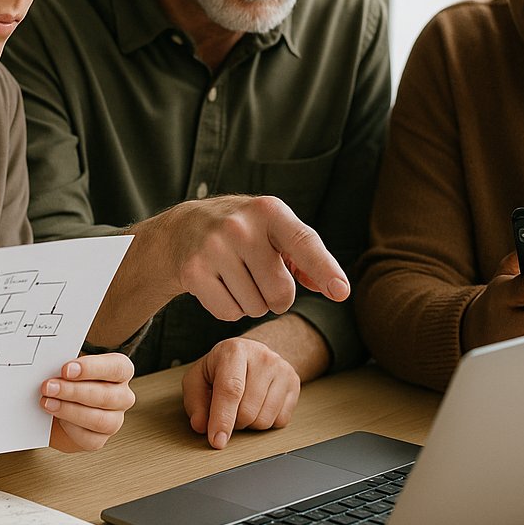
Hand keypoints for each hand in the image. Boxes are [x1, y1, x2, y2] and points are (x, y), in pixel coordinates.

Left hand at [43, 353, 135, 452]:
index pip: (117, 367)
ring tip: (48, 403)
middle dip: (73, 391)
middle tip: (49, 387)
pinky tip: (57, 419)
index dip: (92, 368)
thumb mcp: (70, 367)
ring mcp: (114, 420)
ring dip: (69, 411)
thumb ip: (67, 366)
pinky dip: (69, 428)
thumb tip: (52, 364)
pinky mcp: (99, 440)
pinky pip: (88, 438)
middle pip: (106, 395)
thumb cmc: (68, 383)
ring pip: (99, 420)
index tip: (66, 369)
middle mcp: (122, 396)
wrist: (58, 411)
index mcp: (120, 371)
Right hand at [165, 195, 348, 320]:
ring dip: (252, 303)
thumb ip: (306, 257)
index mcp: (269, 211)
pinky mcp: (193, 271)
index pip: (304, 243)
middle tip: (260, 279)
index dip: (325, 269)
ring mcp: (214, 248)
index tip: (341, 291)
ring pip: (254, 307)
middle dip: (276, 297)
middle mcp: (240, 227)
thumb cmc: (242, 232)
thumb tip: (336, 289)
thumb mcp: (274, 230)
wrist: (182, 228)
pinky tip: (220, 286)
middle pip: (280, 293)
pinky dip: (230, 309)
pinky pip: (229, 313)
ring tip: (236, 278)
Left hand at [182, 337, 300, 449]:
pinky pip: (280, 421)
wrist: (253, 353)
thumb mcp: (199, 378)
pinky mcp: (294, 383)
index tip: (217, 441)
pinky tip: (259, 405)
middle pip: (248, 411)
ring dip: (249, 424)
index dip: (222, 419)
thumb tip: (201, 425)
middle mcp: (262, 357)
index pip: (230, 389)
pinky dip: (266, 422)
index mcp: (234, 351)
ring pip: (264, 420)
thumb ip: (195, 401)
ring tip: (243, 405)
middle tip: (228, 410)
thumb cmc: (222, 368)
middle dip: (233, 423)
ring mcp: (282, 369)